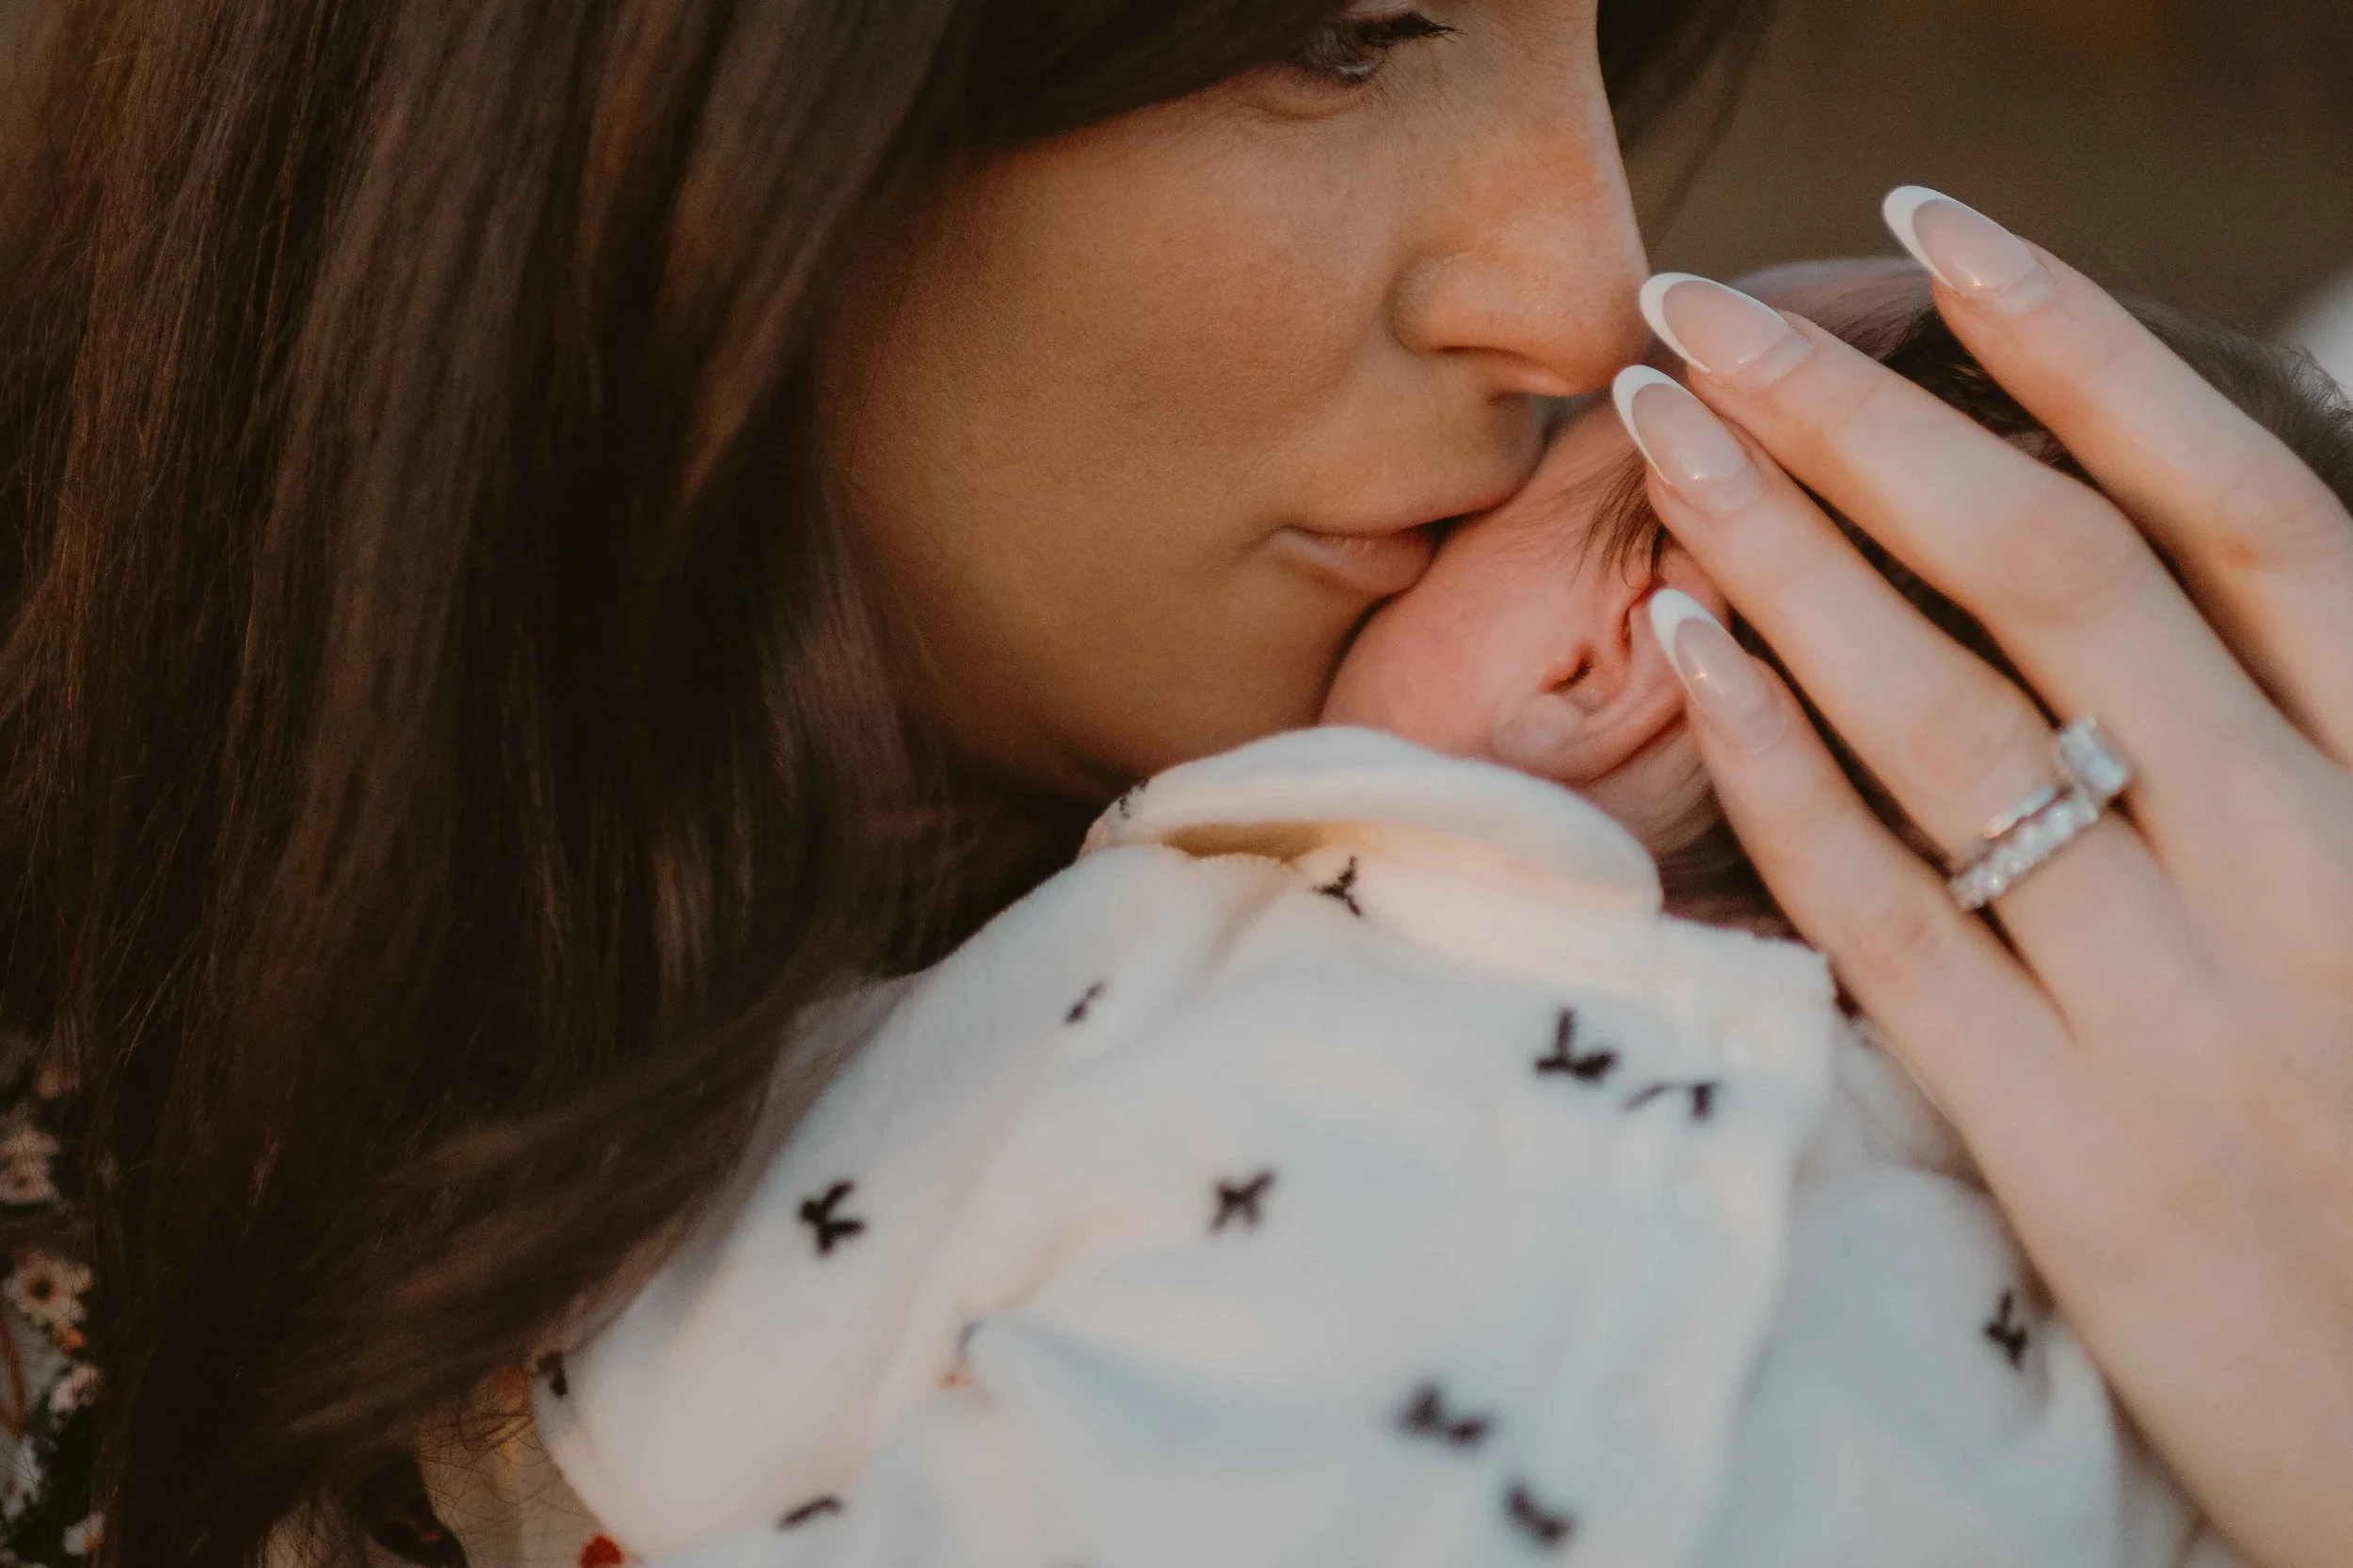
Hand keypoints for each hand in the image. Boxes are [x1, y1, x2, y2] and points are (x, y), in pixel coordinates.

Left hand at [1618, 191, 2352, 1567]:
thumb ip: (2312, 725)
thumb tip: (2170, 554)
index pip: (2234, 507)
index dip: (2077, 347)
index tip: (1932, 230)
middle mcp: (2306, 861)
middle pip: (2052, 574)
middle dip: (1859, 418)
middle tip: (1697, 316)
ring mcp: (2176, 1000)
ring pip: (1952, 715)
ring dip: (1784, 551)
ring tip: (1660, 432)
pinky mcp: (2057, 1136)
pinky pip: (1889, 905)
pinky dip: (1779, 759)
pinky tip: (1682, 642)